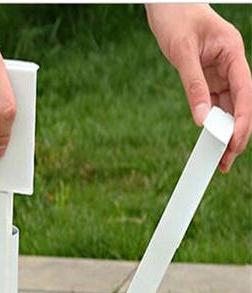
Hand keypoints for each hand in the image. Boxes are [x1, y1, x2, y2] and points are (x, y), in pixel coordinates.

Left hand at [147, 4, 251, 171]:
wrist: (166, 4)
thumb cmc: (176, 17)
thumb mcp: (182, 53)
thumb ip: (193, 85)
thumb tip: (201, 118)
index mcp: (232, 52)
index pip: (244, 90)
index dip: (243, 118)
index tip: (235, 141)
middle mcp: (230, 63)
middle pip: (240, 103)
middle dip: (237, 133)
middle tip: (228, 160)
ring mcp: (220, 70)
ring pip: (229, 106)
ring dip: (225, 131)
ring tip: (221, 158)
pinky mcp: (207, 76)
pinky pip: (215, 102)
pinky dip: (214, 121)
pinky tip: (211, 139)